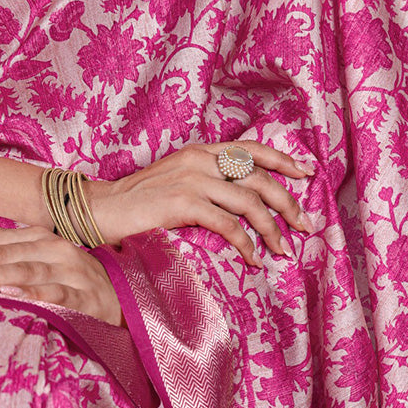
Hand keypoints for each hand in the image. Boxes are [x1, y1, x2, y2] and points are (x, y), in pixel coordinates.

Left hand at [0, 226, 123, 325]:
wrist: (129, 304)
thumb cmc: (76, 288)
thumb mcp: (41, 269)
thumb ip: (6, 265)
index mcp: (38, 239)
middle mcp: (54, 249)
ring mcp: (72, 271)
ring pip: (23, 269)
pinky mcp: (87, 297)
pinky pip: (56, 293)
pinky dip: (32, 292)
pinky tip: (8, 294)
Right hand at [85, 141, 315, 267]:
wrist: (100, 208)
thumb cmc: (137, 201)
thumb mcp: (176, 179)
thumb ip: (206, 181)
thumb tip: (242, 202)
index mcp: (200, 151)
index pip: (250, 149)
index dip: (282, 160)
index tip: (306, 173)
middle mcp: (199, 160)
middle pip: (258, 176)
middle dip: (287, 202)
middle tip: (304, 225)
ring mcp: (192, 180)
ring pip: (249, 201)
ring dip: (272, 228)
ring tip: (283, 249)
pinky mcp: (183, 203)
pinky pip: (228, 225)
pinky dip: (246, 243)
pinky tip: (253, 258)